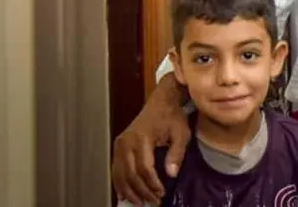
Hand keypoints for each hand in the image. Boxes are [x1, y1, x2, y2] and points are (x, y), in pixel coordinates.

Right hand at [111, 74, 190, 203]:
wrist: (161, 101)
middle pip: (131, 174)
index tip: (161, 193)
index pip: (145, 168)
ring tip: (140, 202)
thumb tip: (171, 174)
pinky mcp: (118, 146)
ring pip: (120, 174)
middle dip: (142, 191)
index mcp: (142, 138)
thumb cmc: (173, 117)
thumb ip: (176, 153)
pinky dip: (120, 183)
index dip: (153, 184)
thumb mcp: (181, 133)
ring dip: (130, 191)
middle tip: (154, 201)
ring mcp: (120, 144)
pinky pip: (116, 169)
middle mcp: (126, 142)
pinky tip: (126, 194)